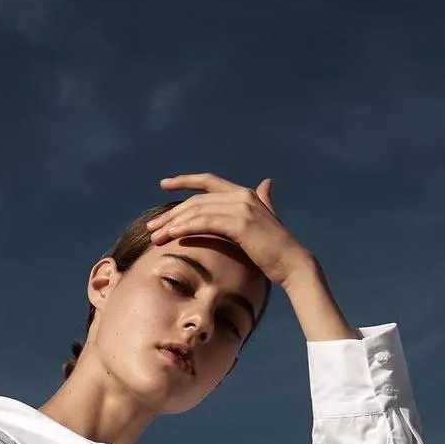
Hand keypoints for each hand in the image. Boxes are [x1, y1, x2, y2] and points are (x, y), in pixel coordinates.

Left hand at [147, 172, 315, 287]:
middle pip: (196, 201)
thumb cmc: (276, 248)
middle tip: (152, 226)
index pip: (208, 181)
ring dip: (172, 224)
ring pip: (196, 212)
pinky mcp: (239, 224)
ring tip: (155, 236)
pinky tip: (171, 236)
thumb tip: (267, 183)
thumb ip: (262, 200)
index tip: (164, 184)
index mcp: (244, 194)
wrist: (292, 263)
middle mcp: (241, 196)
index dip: (185, 180)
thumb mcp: (266, 219)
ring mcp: (241, 208)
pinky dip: (185, 228)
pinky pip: (204, 223)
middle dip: (171, 213)